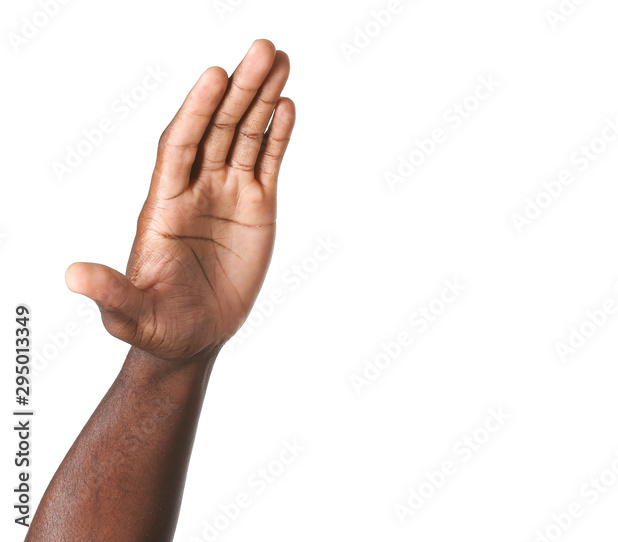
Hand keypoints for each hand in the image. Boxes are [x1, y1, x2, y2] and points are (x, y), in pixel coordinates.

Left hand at [66, 40, 294, 361]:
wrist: (191, 338)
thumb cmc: (156, 326)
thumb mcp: (129, 315)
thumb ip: (108, 292)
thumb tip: (72, 275)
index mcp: (164, 205)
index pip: (181, 146)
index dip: (197, 111)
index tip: (215, 76)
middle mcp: (196, 189)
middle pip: (219, 128)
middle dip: (239, 89)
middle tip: (261, 48)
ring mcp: (228, 195)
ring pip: (247, 136)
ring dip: (262, 98)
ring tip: (279, 59)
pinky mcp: (257, 208)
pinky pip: (269, 163)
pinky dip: (280, 134)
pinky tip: (288, 104)